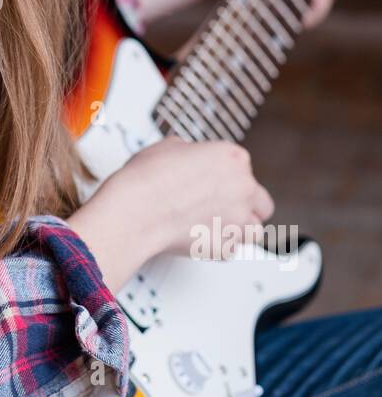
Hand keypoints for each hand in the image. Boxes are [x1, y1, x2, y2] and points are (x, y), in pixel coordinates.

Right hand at [67, 138, 274, 291]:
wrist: (136, 211)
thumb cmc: (147, 179)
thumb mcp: (168, 146)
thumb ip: (191, 152)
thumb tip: (188, 156)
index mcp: (232, 158)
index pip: (245, 169)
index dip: (229, 178)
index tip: (215, 184)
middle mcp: (242, 188)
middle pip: (261, 202)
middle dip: (245, 205)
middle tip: (224, 207)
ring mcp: (237, 220)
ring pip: (254, 230)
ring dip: (239, 229)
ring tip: (216, 227)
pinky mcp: (226, 247)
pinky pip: (231, 250)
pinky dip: (218, 247)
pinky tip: (200, 239)